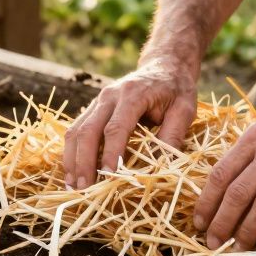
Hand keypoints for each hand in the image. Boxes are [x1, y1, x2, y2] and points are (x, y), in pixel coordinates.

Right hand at [63, 57, 197, 189]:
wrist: (163, 66)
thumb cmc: (176, 89)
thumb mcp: (185, 109)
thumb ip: (174, 134)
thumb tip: (162, 165)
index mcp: (133, 94)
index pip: (116, 128)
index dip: (110, 153)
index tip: (108, 176)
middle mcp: (109, 95)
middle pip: (88, 129)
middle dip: (83, 161)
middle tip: (83, 188)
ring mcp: (98, 101)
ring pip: (76, 130)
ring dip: (72, 159)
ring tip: (72, 185)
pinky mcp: (93, 108)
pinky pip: (76, 129)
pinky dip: (71, 151)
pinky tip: (72, 171)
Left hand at [193, 95, 255, 250]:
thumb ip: (249, 153)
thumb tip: (225, 186)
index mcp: (254, 138)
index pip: (221, 174)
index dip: (206, 202)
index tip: (199, 223)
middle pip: (238, 193)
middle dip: (222, 223)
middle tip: (213, 243)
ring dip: (248, 232)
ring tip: (239, 250)